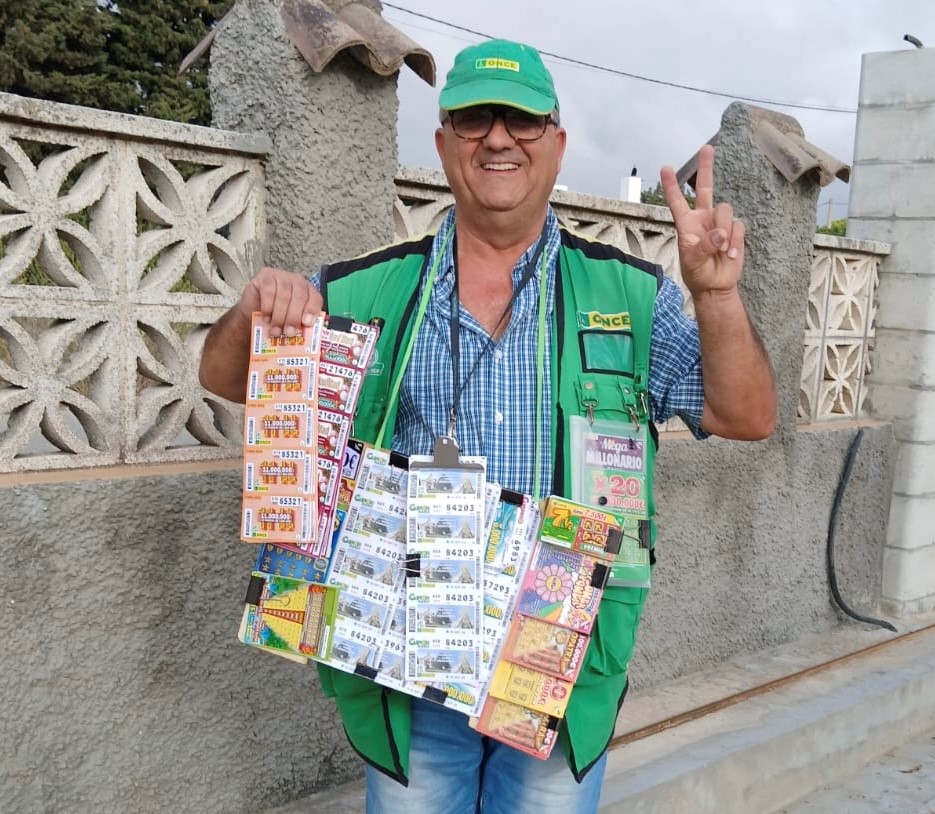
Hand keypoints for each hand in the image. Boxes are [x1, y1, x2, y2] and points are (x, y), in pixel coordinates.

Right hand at [238, 267, 322, 336]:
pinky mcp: (265, 276)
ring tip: (275, 330)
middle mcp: (297, 281)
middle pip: (300, 297)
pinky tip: (266, 317)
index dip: (312, 310)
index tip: (307, 323)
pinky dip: (268, 306)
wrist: (254, 313)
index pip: (315, 298)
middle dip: (294, 317)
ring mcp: (281, 276)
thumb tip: (307, 339)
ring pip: (284, 295)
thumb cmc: (276, 318)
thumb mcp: (290, 323)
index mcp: (308, 292)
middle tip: (289, 333)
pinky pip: (269, 290)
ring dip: (279, 316)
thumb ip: (300, 326)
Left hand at [660, 144, 744, 296]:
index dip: (671, 185)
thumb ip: (704, 246)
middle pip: (706, 188)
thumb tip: (720, 232)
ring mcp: (719, 223)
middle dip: (707, 167)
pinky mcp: (735, 231)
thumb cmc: (697, 274)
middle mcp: (703, 218)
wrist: (715, 286)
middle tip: (707, 147)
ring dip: (724, 232)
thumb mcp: (693, 262)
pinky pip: (738, 226)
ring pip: (725, 210)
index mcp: (686, 224)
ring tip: (720, 251)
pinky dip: (735, 242)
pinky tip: (730, 255)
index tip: (665, 168)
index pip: (677, 201)